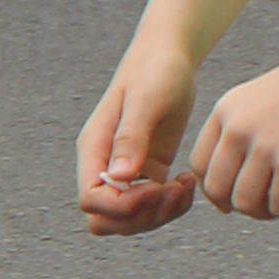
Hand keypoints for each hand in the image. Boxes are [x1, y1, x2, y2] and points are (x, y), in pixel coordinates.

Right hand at [77, 35, 202, 233]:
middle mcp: (104, 166)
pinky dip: (170, 206)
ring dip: (158, 215)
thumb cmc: (155, 71)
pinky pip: (151, 207)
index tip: (157, 185)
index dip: (123, 206)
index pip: (92, 201)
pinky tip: (187, 182)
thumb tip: (118, 177)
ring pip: (128, 220)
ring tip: (183, 187)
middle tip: (171, 191)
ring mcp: (126, 172)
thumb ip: (130, 138)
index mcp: (95, 150)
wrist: (168, 57)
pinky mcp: (148, 172)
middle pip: (106, 220)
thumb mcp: (145, 101)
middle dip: (141, 216)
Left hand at [187, 40, 278, 220]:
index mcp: (225, 110)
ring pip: (246, 203)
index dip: (217, 190)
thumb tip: (238, 179)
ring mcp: (263, 145)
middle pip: (217, 190)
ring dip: (270, 210)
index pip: (199, 166)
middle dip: (243, 206)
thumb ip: (245, 130)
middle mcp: (236, 127)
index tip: (239, 197)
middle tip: (273, 201)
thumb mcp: (264, 100)